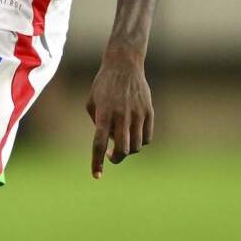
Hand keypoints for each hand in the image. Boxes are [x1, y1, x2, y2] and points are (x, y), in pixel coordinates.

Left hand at [85, 50, 152, 177]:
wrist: (124, 64)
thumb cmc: (104, 85)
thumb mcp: (92, 102)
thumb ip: (98, 124)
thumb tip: (107, 143)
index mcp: (103, 113)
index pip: (99, 143)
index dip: (97, 162)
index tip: (96, 175)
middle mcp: (121, 115)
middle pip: (122, 149)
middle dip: (115, 158)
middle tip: (110, 155)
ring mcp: (137, 113)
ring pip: (136, 146)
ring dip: (128, 150)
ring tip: (122, 142)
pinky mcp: (148, 111)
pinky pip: (147, 137)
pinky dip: (140, 142)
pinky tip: (133, 135)